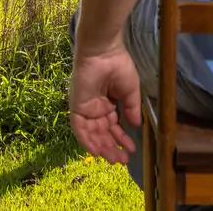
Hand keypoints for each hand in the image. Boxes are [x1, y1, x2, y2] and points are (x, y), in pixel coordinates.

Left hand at [68, 44, 141, 163]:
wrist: (104, 51)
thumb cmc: (118, 65)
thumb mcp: (130, 90)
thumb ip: (131, 109)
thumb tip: (135, 125)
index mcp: (107, 102)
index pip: (113, 126)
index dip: (121, 138)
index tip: (131, 149)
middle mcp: (95, 107)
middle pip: (102, 133)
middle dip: (112, 147)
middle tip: (123, 160)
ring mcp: (85, 107)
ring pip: (92, 134)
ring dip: (102, 147)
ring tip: (114, 158)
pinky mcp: (76, 106)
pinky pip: (80, 128)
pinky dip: (87, 140)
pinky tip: (98, 151)